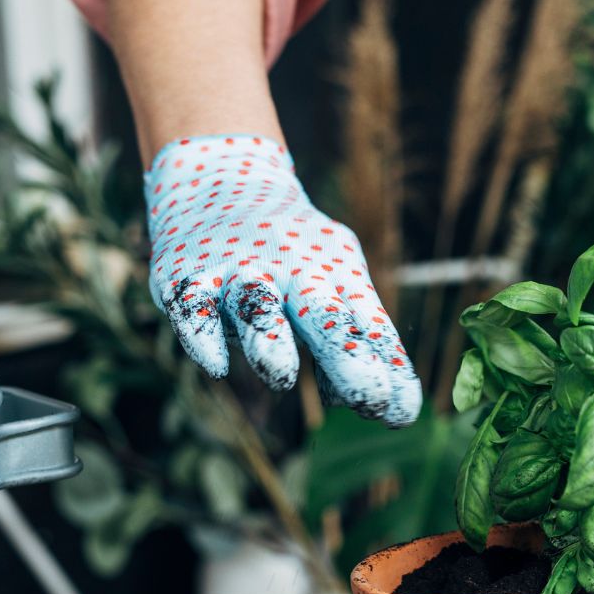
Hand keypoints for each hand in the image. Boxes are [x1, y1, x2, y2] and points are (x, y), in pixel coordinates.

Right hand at [144, 134, 421, 426]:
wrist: (218, 180)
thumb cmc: (288, 249)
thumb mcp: (329, 280)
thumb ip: (345, 341)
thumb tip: (365, 404)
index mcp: (336, 274)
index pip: (369, 326)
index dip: (388, 368)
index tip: (404, 413)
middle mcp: (292, 270)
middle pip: (322, 315)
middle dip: (347, 357)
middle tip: (369, 395)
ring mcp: (239, 272)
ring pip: (257, 306)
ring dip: (270, 341)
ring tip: (283, 377)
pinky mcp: (188, 278)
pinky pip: (195, 309)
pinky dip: (204, 336)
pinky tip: (217, 366)